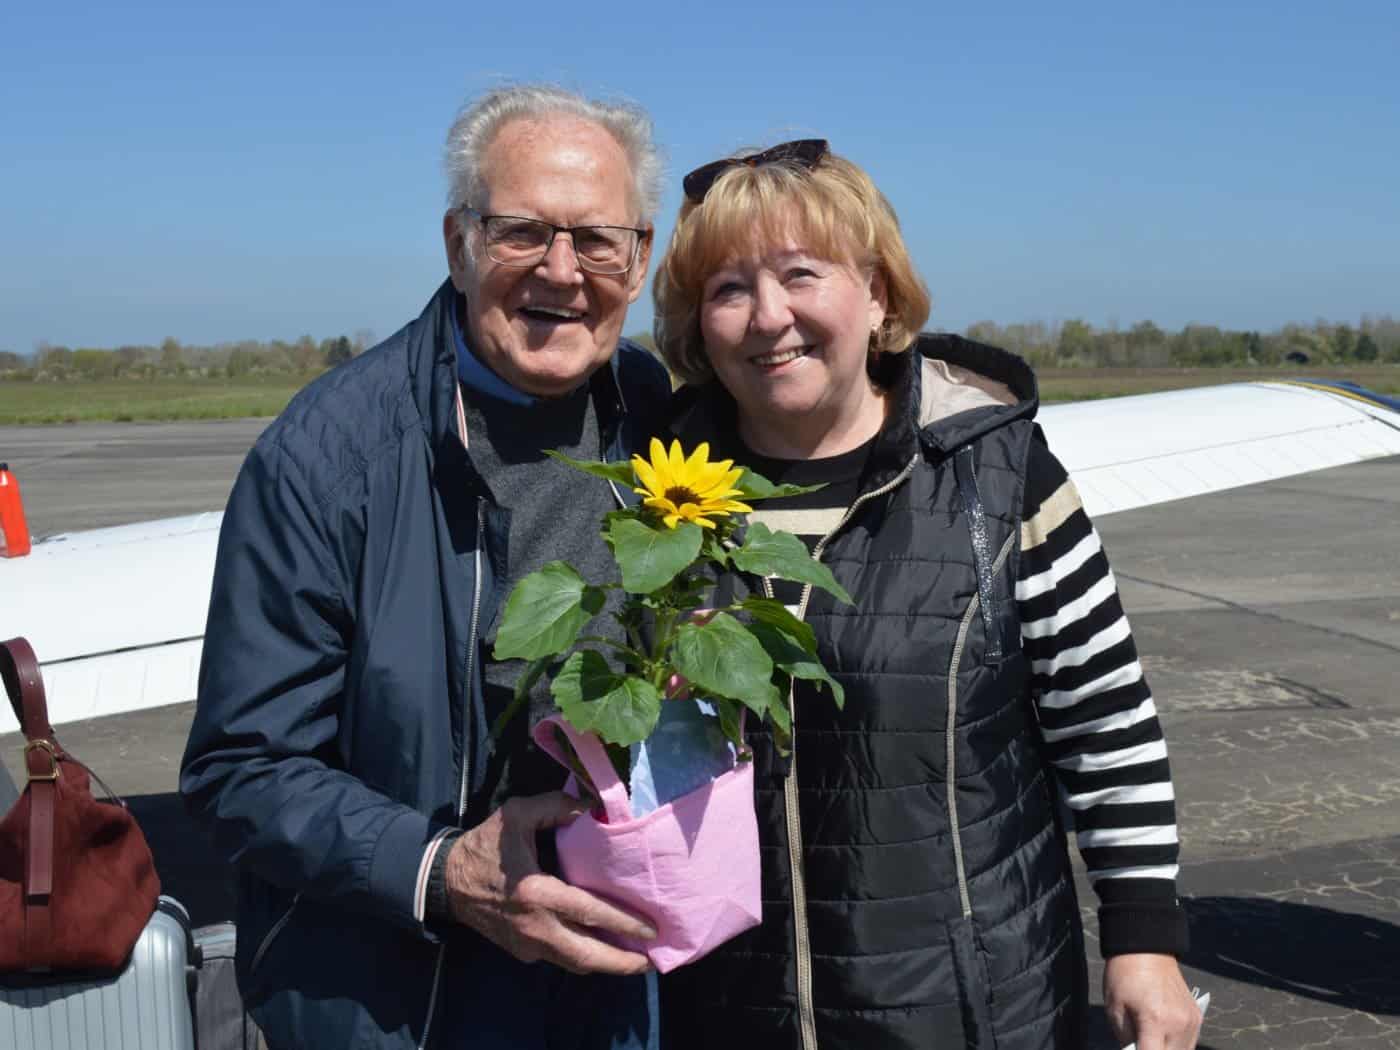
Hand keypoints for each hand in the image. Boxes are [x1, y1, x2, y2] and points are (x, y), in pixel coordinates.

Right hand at [443, 791, 655, 974]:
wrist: (446, 881)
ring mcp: (527, 945)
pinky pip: (559, 958)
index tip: (652, 930)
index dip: (624, 923)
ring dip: (606, 964)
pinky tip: (601, 947)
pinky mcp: (521, 952)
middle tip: (653, 960)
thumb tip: (590, 806)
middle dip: (623, 963)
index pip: (589, 913)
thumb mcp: (517, 815)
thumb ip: (556, 806)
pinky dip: (583, 957)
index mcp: (537, 892)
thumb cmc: (485, 846)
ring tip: (636, 959)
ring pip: (575, 964)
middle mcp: (535, 926)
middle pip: (587, 956)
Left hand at [1104, 953, 1201, 1049]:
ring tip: (1152, 1040)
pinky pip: (1190, 1042)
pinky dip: (1177, 1045)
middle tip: (1142, 1043)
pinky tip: (1163, 1036)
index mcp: (1155, 1021)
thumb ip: (1127, 1040)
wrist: (1146, 951)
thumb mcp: (1115, 1010)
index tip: (1135, 1049)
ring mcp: (1191, 1021)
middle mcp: (1178, 1024)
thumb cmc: (1125, 977)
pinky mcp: (1197, 1017)